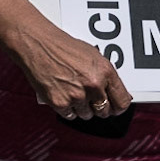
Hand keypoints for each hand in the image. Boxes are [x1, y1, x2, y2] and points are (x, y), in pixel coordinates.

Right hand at [14, 17, 132, 120]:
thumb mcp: (92, 55)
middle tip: (90, 100)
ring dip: (82, 108)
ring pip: (87, 115)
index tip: (114, 108)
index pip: (122, 102)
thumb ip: (105, 75)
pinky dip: (67, 109)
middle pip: (105, 112)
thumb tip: (114, 92)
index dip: (118, 107)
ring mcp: (77, 96)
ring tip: (73, 93)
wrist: (38, 44)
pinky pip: (70, 115)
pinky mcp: (60, 103)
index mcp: (105, 71)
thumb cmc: (62, 47)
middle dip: (98, 108)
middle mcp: (93, 85)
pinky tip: (63, 95)